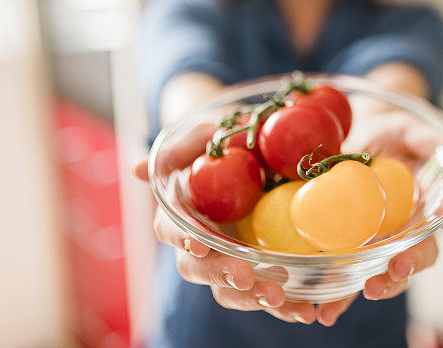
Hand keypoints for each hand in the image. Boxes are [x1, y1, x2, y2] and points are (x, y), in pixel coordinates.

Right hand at [132, 122, 317, 323]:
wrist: (263, 147)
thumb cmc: (227, 138)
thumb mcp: (207, 132)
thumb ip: (180, 148)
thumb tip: (136, 170)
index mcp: (182, 212)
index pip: (170, 229)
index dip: (181, 237)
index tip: (198, 243)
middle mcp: (201, 242)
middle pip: (198, 269)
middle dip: (221, 275)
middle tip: (246, 277)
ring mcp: (230, 259)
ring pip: (230, 290)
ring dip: (252, 299)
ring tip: (281, 299)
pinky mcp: (262, 269)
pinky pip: (267, 293)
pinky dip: (285, 305)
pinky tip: (306, 310)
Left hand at [343, 108, 442, 301]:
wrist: (354, 136)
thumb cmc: (390, 135)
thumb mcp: (409, 130)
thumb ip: (433, 141)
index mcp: (433, 200)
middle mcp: (414, 227)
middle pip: (423, 252)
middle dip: (411, 263)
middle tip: (397, 268)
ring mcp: (384, 240)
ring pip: (390, 272)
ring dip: (379, 286)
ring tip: (365, 292)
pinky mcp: (354, 249)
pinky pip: (350, 277)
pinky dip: (339, 296)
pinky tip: (325, 311)